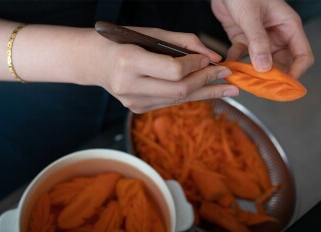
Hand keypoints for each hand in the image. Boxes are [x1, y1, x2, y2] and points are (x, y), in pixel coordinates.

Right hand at [80, 27, 238, 112]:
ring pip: (178, 100)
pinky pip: (171, 102)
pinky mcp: (137, 109)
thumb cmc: (122, 41)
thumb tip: (214, 57)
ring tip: (228, 88)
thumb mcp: (151, 34)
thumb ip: (183, 43)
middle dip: (207, 82)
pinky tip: (207, 91)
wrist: (91, 61)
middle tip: (228, 75)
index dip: (196, 66)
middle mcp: (129, 85)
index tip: (210, 60)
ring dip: (206, 92)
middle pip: (179, 90)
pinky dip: (190, 95)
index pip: (173, 70)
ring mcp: (132, 101)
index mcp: (129, 61)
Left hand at [211, 0, 313, 77]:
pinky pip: (243, 56)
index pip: (303, 56)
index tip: (285, 85)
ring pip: (263, 63)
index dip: (297, 72)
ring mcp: (261, 38)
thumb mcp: (251, 16)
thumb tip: (265, 68)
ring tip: (244, 81)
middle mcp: (278, 35)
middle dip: (273, 77)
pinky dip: (236, 62)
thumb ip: (258, 42)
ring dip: (253, 73)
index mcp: (289, 27)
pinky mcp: (245, 39)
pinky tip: (229, 67)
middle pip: (283, 63)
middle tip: (262, 88)